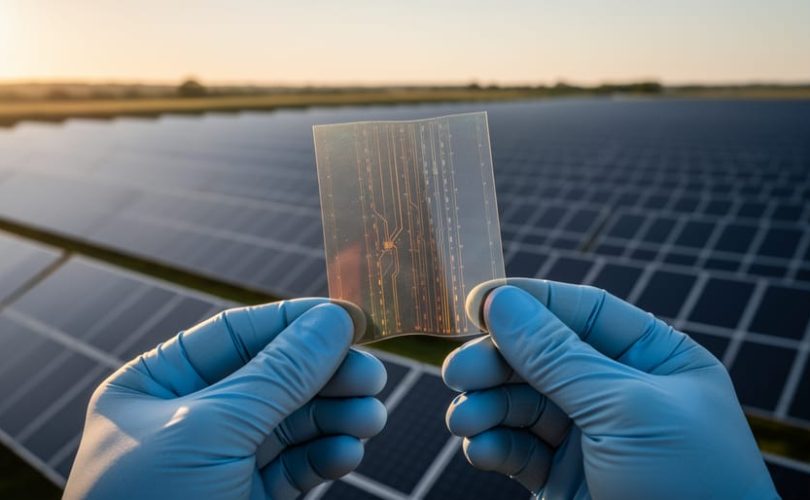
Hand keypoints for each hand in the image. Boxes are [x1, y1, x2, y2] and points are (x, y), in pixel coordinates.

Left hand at [64, 299, 386, 499]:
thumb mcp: (211, 430)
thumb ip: (278, 374)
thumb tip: (334, 320)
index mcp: (157, 385)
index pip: (236, 335)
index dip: (295, 323)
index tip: (349, 318)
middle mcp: (191, 417)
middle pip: (275, 378)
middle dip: (326, 375)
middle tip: (372, 376)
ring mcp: (223, 460)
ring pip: (294, 423)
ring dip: (337, 417)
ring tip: (371, 418)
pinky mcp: (250, 497)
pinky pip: (298, 466)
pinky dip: (327, 456)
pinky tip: (348, 453)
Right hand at [442, 279, 776, 498]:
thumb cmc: (690, 484)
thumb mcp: (625, 409)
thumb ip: (557, 356)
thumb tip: (501, 302)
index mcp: (653, 359)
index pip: (582, 312)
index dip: (529, 302)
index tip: (476, 302)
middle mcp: (617, 391)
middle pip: (539, 357)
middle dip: (496, 363)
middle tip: (456, 373)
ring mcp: (587, 436)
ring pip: (520, 403)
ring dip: (485, 407)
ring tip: (464, 421)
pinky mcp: (562, 477)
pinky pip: (516, 448)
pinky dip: (492, 445)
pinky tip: (481, 449)